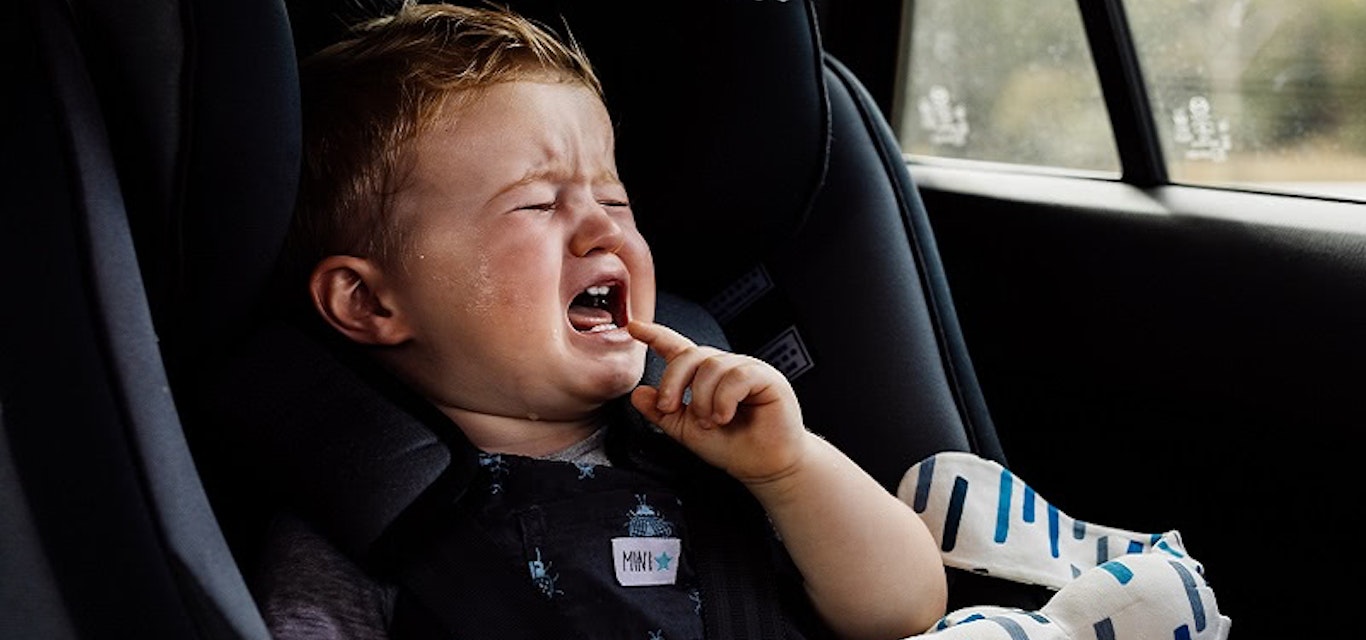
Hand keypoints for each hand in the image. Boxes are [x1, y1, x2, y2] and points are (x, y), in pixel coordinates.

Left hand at [627, 320, 810, 484]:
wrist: (762, 467)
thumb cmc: (732, 447)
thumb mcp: (686, 431)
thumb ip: (662, 413)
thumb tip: (638, 393)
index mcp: (705, 377)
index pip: (679, 349)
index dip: (656, 335)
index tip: (634, 327)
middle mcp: (725, 367)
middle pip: (690, 355)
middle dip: (673, 381)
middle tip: (670, 408)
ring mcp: (746, 369)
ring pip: (712, 366)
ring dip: (703, 399)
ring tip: (709, 422)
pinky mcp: (766, 377)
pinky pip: (736, 376)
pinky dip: (724, 399)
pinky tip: (724, 417)